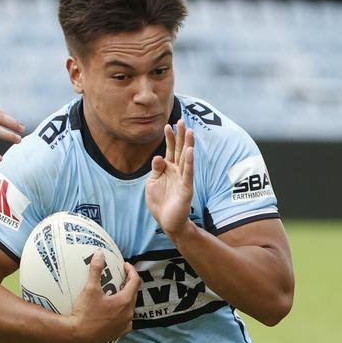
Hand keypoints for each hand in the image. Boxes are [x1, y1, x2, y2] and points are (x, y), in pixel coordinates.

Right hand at [62, 251, 140, 342]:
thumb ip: (96, 270)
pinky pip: (126, 320)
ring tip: (117, 293)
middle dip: (129, 284)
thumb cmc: (85, 312)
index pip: (135, 281)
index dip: (131, 271)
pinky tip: (116, 311)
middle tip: (121, 277)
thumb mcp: (90, 288)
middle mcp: (129, 313)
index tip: (124, 265)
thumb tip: (99, 253)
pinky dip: (123, 313)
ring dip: (126, 298)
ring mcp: (125, 324)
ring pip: (130, 307)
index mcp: (125, 301)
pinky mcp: (119, 333)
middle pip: (134, 294)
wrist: (77, 334)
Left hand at [145, 119, 193, 239]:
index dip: (168, 138)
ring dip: (187, 145)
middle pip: (179, 150)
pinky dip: (189, 162)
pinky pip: (188, 173)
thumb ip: (155, 170)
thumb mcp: (152, 184)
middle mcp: (177, 172)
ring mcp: (183, 179)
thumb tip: (158, 157)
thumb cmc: (160, 203)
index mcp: (168, 169)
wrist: (167, 222)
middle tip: (182, 120)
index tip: (167, 125)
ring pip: (186, 159)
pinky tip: (189, 151)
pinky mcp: (186, 188)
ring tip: (189, 131)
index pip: (169, 150)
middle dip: (180, 136)